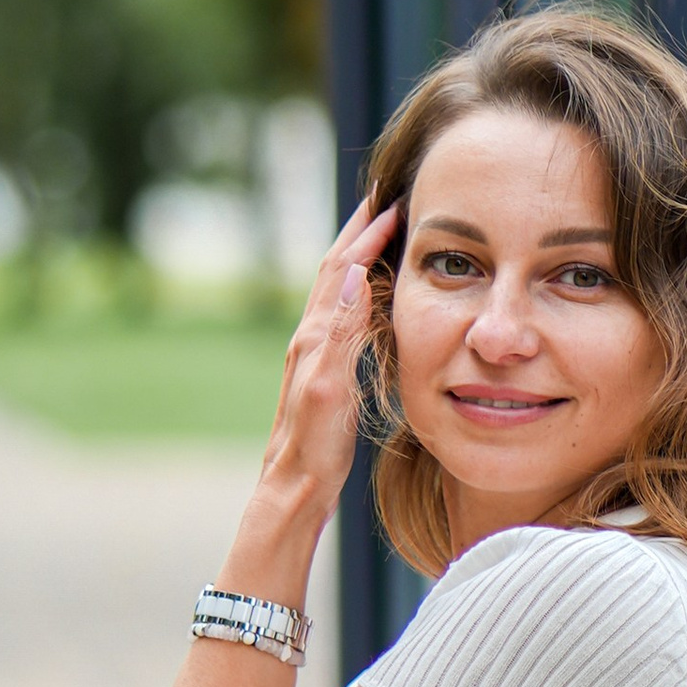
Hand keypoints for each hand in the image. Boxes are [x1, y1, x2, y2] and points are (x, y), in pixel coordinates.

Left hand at [254, 195, 401, 528]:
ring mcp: (313, 353)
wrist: (293, 487)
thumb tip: (355, 275)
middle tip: (382, 199)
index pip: (342, 270)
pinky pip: (340, 314)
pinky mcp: (321, 370)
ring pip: (335, 290)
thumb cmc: (314, 447)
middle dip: (357, 232)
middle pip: (334, 270)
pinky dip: (356, 290)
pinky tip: (367, 296)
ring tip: (377, 233)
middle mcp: (309, 338)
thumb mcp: (332, 388)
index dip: (366, 235)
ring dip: (355, 255)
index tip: (393, 202)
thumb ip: (343, 333)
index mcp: (314, 336)